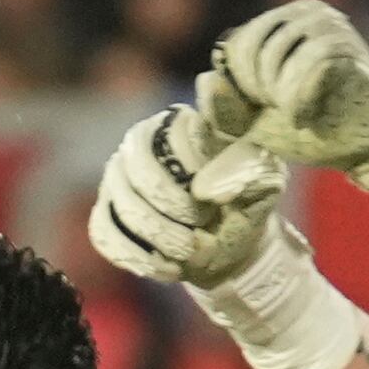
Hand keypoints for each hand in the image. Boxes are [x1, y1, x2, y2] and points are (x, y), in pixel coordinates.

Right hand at [86, 105, 287, 290]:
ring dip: (161, 236)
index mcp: (178, 122)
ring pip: (122, 206)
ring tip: (190, 249)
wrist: (232, 244)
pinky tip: (169, 267)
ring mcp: (117, 178)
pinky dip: (139, 257)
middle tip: (202, 225)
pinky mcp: (107, 214)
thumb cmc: (246, 199)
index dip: (194, 176)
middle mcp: (140, 142)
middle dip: (173, 208)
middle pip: (138, 172)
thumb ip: (239, 143)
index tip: (217, 197)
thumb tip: (210, 102)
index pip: (170, 140)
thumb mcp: (262, 175)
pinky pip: (106, 234)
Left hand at [196, 0, 368, 180]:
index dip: (240, 85)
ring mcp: (329, 23)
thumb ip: (228, 104)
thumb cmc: (313, 126)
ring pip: (277, 54)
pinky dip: (298, 98)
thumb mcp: (257, 119)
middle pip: (254, 48)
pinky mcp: (346, 43)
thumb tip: (206, 77)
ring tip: (293, 113)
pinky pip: (307, 63)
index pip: (238, 44)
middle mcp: (307, 11)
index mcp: (284, 20)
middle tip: (279, 112)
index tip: (261, 109)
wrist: (367, 142)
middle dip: (258, 90)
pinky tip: (305, 117)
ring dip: (278, 94)